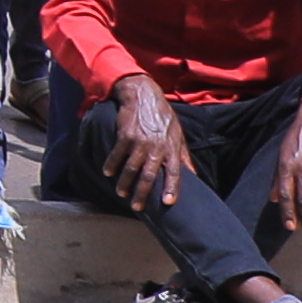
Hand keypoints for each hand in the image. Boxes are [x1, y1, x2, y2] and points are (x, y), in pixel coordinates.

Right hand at [102, 87, 187, 219]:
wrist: (143, 95)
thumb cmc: (162, 117)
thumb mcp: (178, 135)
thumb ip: (183, 156)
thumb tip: (194, 175)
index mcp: (172, 148)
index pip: (175, 172)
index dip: (172, 188)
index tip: (168, 202)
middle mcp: (157, 146)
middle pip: (149, 175)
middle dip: (142, 193)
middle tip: (137, 207)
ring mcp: (140, 141)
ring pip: (131, 168)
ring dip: (124, 183)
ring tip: (121, 193)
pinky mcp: (125, 135)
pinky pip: (117, 154)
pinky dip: (111, 165)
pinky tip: (108, 172)